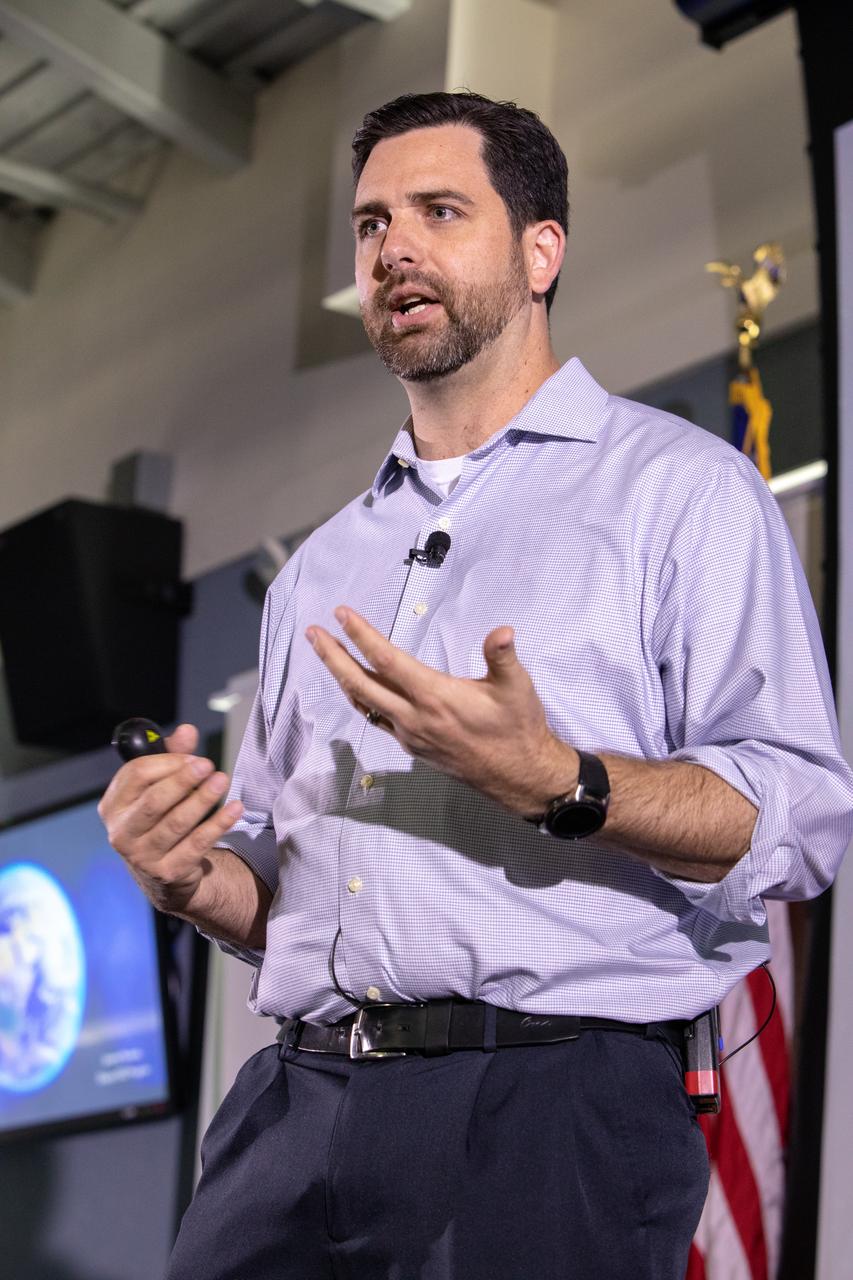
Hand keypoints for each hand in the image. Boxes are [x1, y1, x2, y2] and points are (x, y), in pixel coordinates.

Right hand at [98, 723, 243, 914]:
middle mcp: (121, 832)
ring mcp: (142, 856)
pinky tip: (234, 808)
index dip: (168, 762)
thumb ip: (171, 756)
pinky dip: (218, 824)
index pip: (136, 775)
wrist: (161, 873)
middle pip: (154, 800)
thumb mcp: (157, 786)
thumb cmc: (158, 819)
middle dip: (183, 779)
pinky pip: (197, 844)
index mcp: (113, 805)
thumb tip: (187, 731)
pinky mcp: (167, 871)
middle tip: (208, 765)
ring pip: (176, 822)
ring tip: (222, 780)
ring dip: (203, 799)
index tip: (194, 758)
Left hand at [306, 607, 577, 815]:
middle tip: (312, 632)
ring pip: (364, 703)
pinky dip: (360, 699)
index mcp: (435, 697)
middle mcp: (414, 717)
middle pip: (361, 683)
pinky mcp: (413, 746)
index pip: (388, 661)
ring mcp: (410, 734)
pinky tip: (356, 689)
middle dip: (333, 656)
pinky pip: (376, 719)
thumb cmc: (519, 728)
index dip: (362, 636)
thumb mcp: (518, 689)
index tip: (342, 614)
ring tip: (326, 653)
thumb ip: (503, 657)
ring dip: (341, 677)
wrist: (520, 776)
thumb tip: (502, 631)